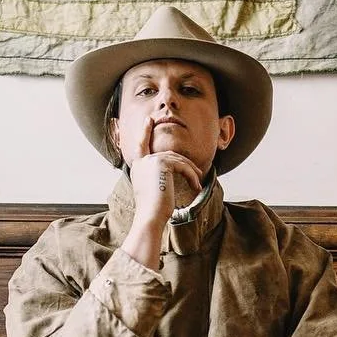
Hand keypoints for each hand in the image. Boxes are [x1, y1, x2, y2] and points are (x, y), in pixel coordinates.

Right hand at [126, 117, 203, 233]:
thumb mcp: (153, 189)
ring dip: (191, 172)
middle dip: (186, 164)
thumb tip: (174, 170)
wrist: (150, 216)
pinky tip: (196, 186)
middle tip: (198, 174)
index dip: (145, 132)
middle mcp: (142, 161)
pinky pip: (182, 166)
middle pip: (169, 155)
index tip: (149, 120)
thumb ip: (158, 176)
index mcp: (137, 167)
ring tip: (198, 182)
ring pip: (178, 161)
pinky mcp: (161, 164)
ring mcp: (151, 161)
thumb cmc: (153, 210)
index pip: (140, 146)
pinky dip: (192, 176)